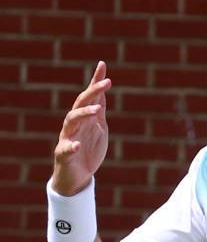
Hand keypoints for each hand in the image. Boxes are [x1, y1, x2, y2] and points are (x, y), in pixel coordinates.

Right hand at [51, 61, 111, 195]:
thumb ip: (99, 112)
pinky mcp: (64, 155)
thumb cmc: (88, 150)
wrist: (77, 176)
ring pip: (72, 121)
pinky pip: (66, 149)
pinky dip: (71, 146)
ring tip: (97, 110)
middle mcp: (74, 124)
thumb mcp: (98, 129)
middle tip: (107, 83)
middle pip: (81, 103)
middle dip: (93, 92)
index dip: (95, 81)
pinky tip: (78, 145)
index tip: (103, 64)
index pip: (89, 96)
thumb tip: (103, 94)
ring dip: (84, 114)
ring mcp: (67, 138)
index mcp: (85, 118)